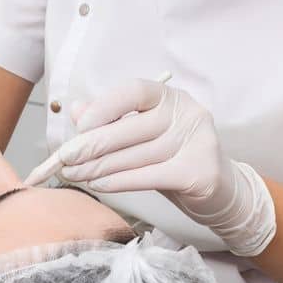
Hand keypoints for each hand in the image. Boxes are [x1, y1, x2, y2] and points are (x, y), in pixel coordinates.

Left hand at [58, 79, 275, 255]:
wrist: (219, 192)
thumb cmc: (170, 158)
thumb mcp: (139, 136)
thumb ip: (110, 121)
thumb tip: (77, 111)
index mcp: (170, 96)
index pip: (134, 91)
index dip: (104, 107)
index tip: (79, 127)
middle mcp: (188, 112)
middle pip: (131, 128)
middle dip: (92, 145)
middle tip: (64, 159)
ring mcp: (199, 140)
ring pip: (137, 155)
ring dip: (100, 167)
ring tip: (74, 175)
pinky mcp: (202, 171)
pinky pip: (150, 176)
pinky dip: (120, 182)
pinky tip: (99, 185)